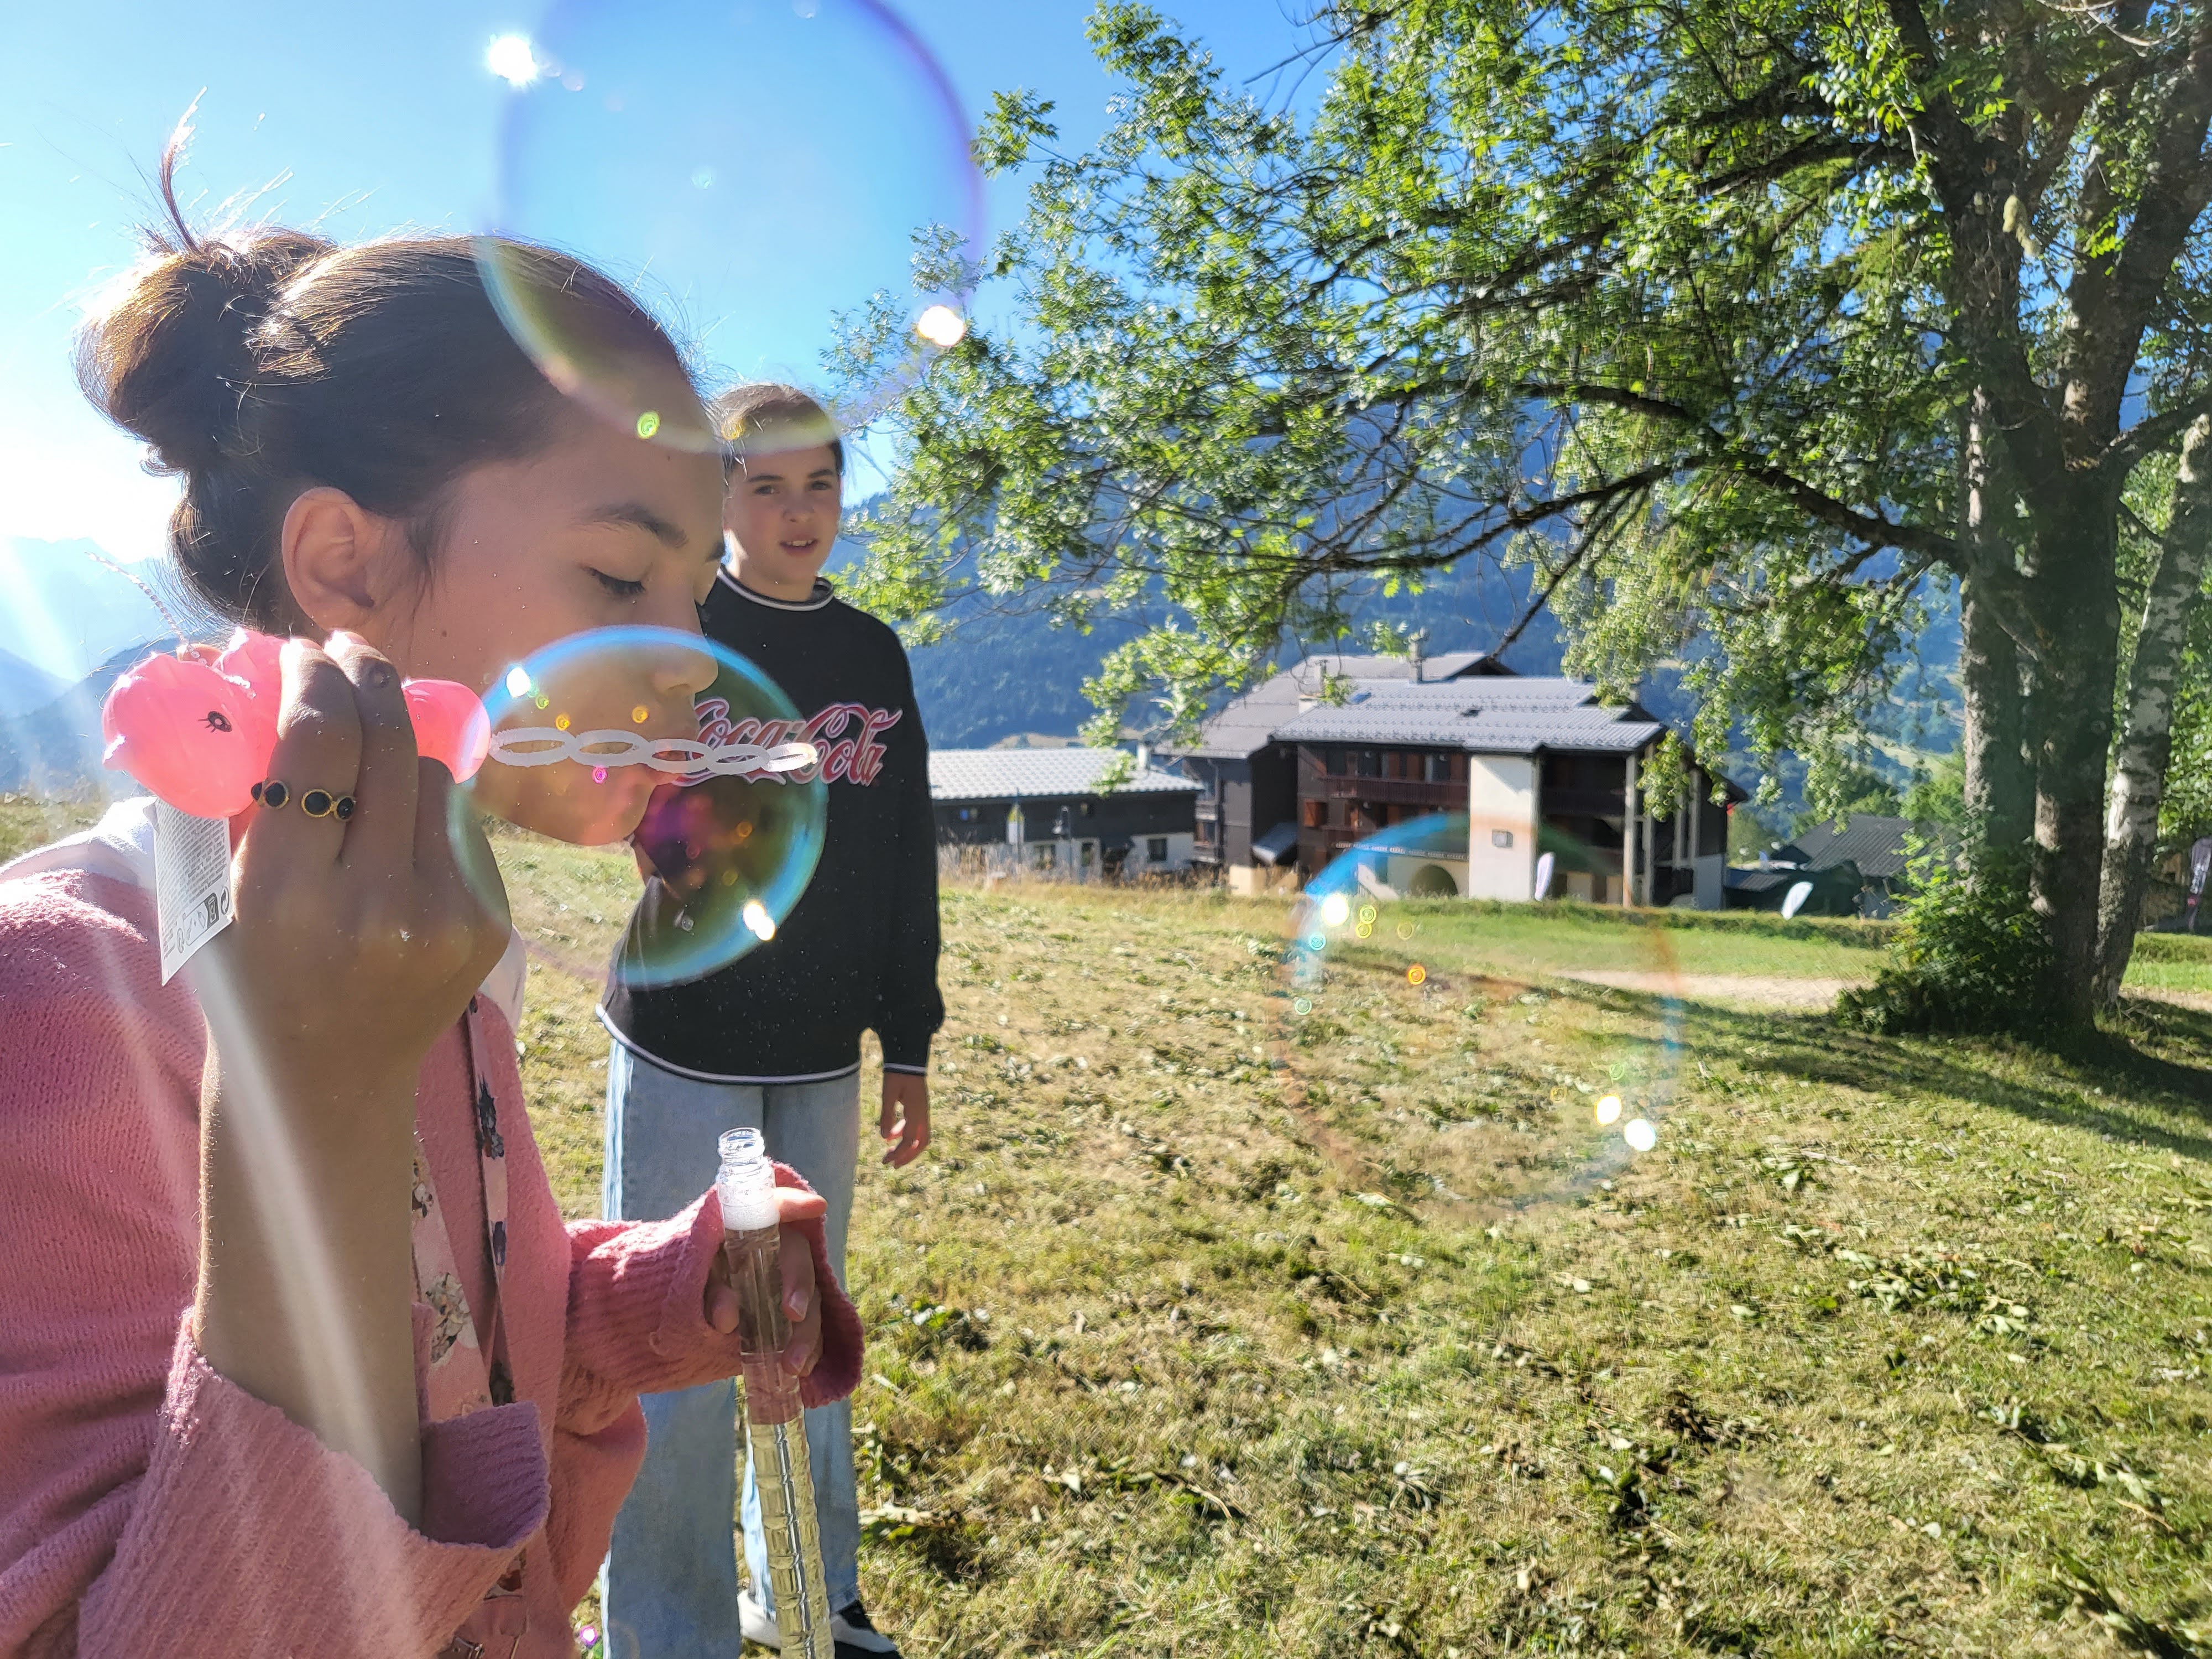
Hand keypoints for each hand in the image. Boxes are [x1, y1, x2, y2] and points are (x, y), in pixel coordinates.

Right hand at [212, 634, 511, 1111]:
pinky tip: (398, 826)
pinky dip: (429, 811)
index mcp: (289, 893)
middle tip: (349, 650)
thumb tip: (261, 681)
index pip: (318, 742)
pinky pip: (462, 827)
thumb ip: (243, 794)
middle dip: (366, 678)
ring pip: (433, 777)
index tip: (304, 650)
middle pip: (388, 743)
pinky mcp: (489, 926)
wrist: (323, 1082)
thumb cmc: (252, 976)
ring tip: (365, 754)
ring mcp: (445, 915)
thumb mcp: (219, 890)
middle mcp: (377, 902)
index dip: (314, 677)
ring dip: (398, 750)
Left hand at [703, 1185, 828, 1376]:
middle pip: (800, 1262)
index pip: (775, 1209)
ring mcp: (785, 1290)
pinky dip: (808, 1351)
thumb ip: (711, 1292)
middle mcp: (775, 1257)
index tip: (816, 1207)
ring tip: (792, 1365)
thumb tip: (729, 1319)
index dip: (794, 1204)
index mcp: (749, 1234)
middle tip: (793, 1314)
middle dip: (801, 1287)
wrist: (674, 1316)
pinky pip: (809, 1333)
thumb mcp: (691, 1283)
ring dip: (806, 1334)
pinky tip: (802, 1370)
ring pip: (811, 1303)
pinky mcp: (788, 1320)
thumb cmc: (685, 1284)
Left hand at [880, 1072, 930, 1167]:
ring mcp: (922, 1111)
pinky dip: (904, 1134)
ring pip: (919, 1136)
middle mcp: (923, 1114)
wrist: (908, 1059)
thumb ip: (887, 1115)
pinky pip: (915, 1126)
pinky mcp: (919, 1107)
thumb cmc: (897, 1074)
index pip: (911, 1141)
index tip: (886, 1161)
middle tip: (892, 1165)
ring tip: (889, 1154)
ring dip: (906, 1147)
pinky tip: (890, 1136)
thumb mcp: (888, 1094)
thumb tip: (884, 1137)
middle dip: (907, 1156)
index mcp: (916, 1112)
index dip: (899, 1154)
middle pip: (921, 1143)